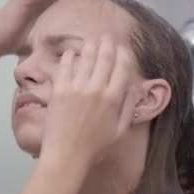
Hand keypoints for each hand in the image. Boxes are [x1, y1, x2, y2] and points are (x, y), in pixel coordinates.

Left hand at [40, 35, 137, 169]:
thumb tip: (133, 89)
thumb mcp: (120, 131)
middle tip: (107, 36)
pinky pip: (66, 67)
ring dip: (91, 46)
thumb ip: (128, 108)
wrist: (67, 157)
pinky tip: (71, 53)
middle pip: (105, 58)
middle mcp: (97, 89)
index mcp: (114, 99)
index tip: (123, 47)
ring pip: (87, 58)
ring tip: (92, 40)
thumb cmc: (95, 148)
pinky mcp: (60, 90)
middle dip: (108, 44)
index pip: (122, 68)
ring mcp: (77, 88)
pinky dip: (70, 57)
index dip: (124, 54)